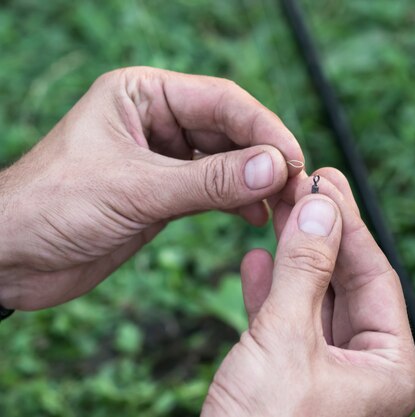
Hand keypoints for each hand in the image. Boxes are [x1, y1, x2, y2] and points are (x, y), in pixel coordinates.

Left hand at [0, 67, 303, 309]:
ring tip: (282, 205)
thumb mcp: (137, 189)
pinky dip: (238, 202)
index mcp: (143, 94)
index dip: (264, 129)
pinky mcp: (164, 193)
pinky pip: (214, 190)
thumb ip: (209, 180)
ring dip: (256, 182)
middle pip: (230, 130)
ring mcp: (163, 158)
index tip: (294, 159)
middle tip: (296, 187)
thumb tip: (274, 168)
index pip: (222, 101)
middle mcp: (157, 120)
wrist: (11, 258)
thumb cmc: (52, 206)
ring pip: (227, 162)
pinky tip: (256, 216)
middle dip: (265, 158)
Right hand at [203, 169, 414, 416]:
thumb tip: (321, 206)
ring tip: (278, 211)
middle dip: (321, 234)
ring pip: (314, 300)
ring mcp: (328, 374)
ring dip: (294, 257)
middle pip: (346, 283)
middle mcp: (365, 370)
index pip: (375, 276)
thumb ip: (305, 271)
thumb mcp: (286, 341)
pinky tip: (257, 262)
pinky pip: (288, 324)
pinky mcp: (292, 379)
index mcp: (387, 367)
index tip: (326, 181)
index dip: (349, 224)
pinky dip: (272, 292)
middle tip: (303, 185)